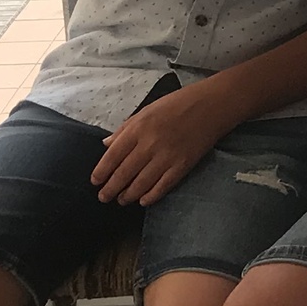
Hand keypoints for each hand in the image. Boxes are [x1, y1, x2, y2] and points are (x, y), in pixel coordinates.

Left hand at [88, 81, 231, 205]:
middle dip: (111, 188)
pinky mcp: (183, 165)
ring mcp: (167, 156)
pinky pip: (163, 186)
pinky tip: (143, 201)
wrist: (211, 106)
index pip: (113, 155)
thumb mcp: (146, 110)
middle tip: (103, 197)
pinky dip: (151, 196)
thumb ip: (125, 128)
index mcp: (138, 128)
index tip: (95, 181)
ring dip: (129, 195)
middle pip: (125, 173)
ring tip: (122, 200)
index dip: (102, 171)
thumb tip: (107, 144)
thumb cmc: (177, 104)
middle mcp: (150, 144)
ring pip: (142, 183)